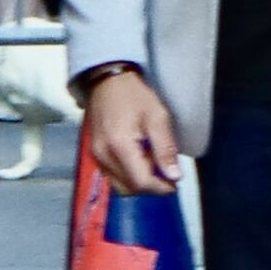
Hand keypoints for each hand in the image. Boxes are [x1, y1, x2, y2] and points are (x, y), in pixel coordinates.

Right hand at [85, 69, 180, 195]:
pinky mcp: (95, 155)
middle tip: (167, 173)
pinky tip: (140, 161)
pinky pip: (113, 176)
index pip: (141, 182)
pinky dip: (129, 176)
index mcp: (119, 146)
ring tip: (154, 166)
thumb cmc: (134, 95)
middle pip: (130, 188)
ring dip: (140, 183)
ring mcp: (97, 156)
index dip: (161, 187)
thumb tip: (174, 176)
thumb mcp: (158, 117)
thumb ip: (165, 149)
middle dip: (151, 186)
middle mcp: (103, 155)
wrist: (107, 81)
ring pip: (121, 186)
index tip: (175, 183)